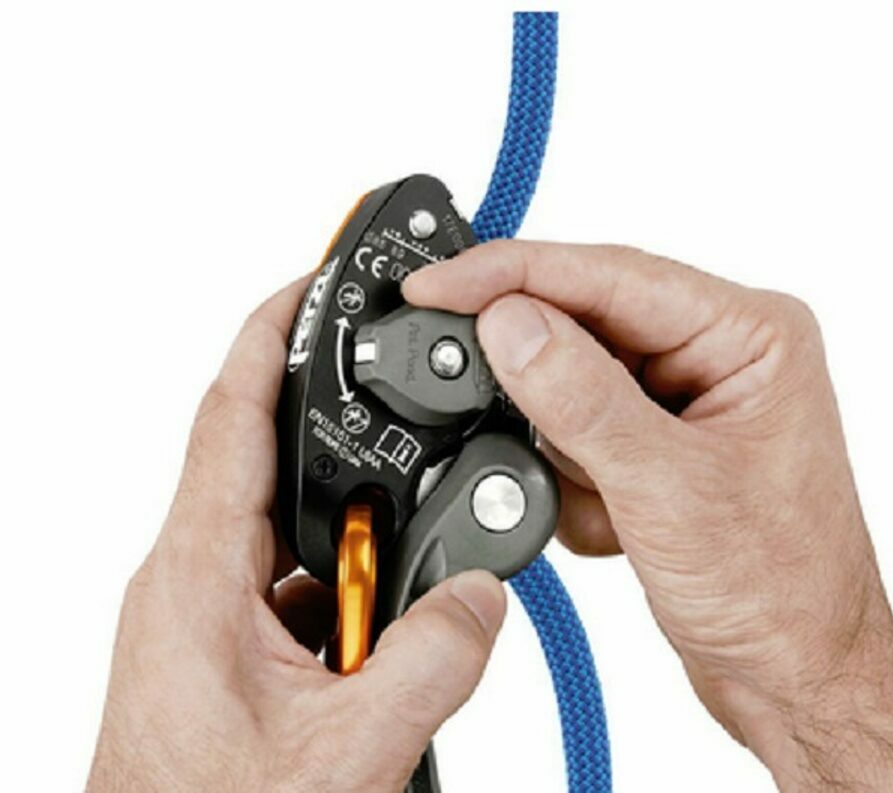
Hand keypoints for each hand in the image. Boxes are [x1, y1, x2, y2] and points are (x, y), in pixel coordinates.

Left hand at [87, 279, 505, 792]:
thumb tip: (481, 595)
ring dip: (351, 535)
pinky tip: (379, 630)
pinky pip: (292, 583)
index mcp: (197, 574)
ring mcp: (206, 612)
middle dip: (338, 433)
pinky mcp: (224, 646)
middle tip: (400, 412)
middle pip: (269, 461)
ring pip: (290, 530)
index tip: (308, 282)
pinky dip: (343, 586)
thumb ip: (432, 662)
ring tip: (400, 571)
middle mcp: (192, 577)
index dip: (268, 335)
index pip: (230, 414)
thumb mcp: (347, 753)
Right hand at [404, 241, 892, 791]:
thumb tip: (507, 325)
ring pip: (567, 382)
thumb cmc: (779, 592)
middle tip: (497, 413)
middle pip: (582, 322)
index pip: (607, 275)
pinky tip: (615, 520)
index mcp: (746, 335)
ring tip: (604, 501)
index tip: (438, 285)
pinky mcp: (649, 442)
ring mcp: (678, 401)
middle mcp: (712, 355)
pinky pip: (572, 429)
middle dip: (535, 380)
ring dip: (562, 446)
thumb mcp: (669, 491)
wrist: (790, 676)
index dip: (511, 274)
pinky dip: (570, 477)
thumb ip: (581, 399)